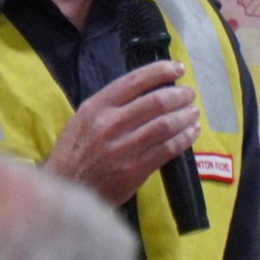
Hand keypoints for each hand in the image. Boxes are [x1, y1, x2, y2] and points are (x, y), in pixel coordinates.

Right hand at [42, 60, 199, 204]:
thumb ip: (111, 106)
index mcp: (96, 107)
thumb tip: (146, 92)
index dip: (160, 72)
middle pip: (155, 102)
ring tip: (193, 113)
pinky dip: (184, 139)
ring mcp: (123, 148)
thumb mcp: (83, 120)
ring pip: (165, 125)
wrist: (66, 190)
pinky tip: (191, 133)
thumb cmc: (75, 154)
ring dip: (185, 116)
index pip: (134, 81)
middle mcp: (110, 124)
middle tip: (189, 94)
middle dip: (179, 95)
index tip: (178, 69)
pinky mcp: (135, 170)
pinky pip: (167, 149)